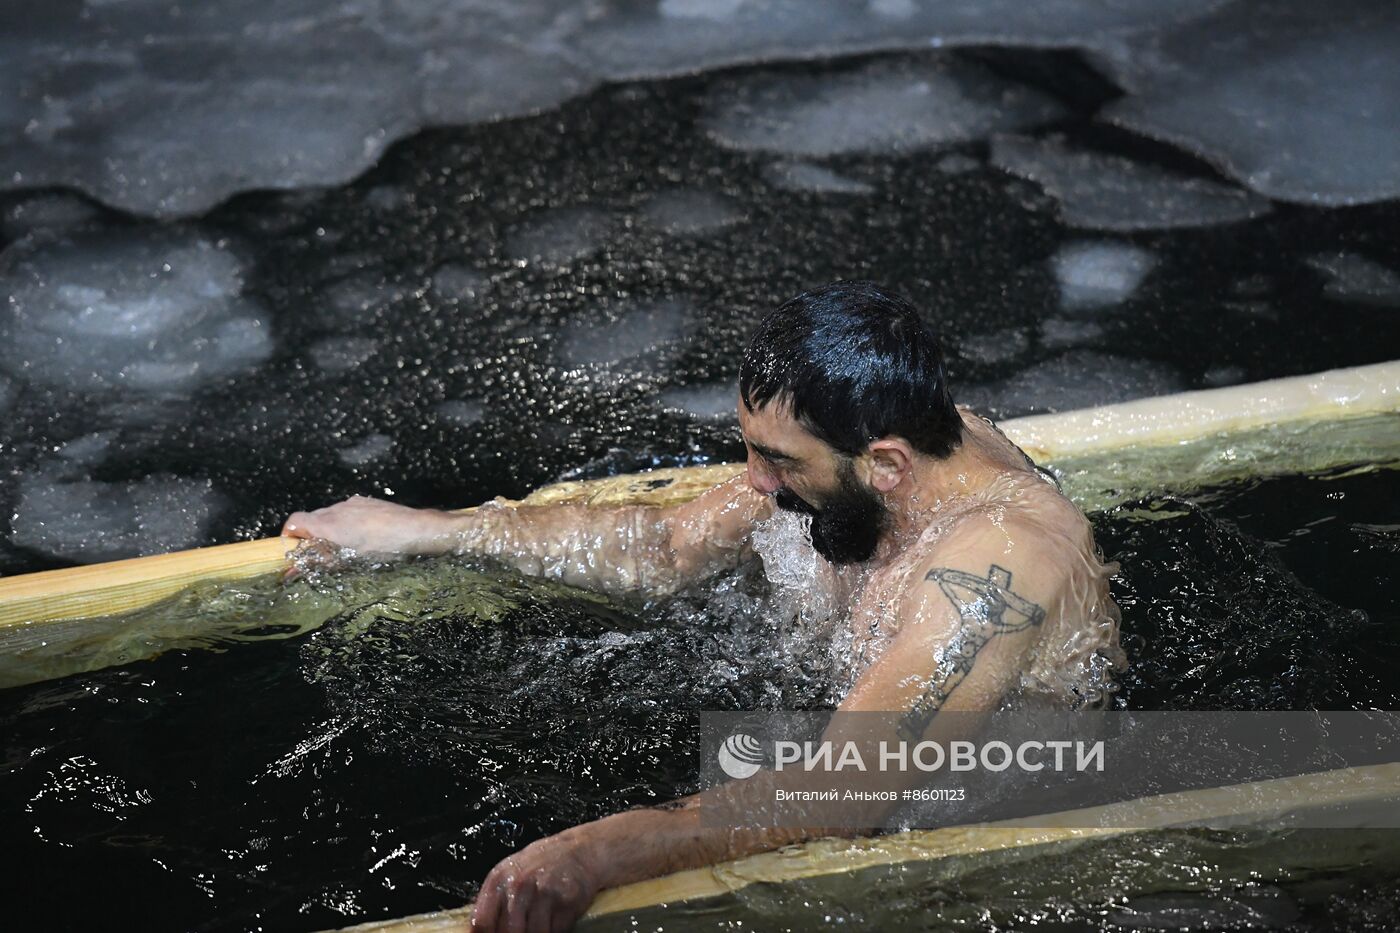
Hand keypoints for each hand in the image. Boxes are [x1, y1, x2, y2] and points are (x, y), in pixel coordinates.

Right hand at [282, 495, 453, 556]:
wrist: (415, 529)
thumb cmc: (383, 549)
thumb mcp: (348, 561)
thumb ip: (319, 563)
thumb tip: (291, 572)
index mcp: (328, 523)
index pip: (295, 520)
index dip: (290, 534)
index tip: (293, 547)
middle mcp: (336, 509)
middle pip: (311, 518)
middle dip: (310, 535)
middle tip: (318, 552)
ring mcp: (352, 503)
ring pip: (330, 514)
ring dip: (329, 529)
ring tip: (342, 545)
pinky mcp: (366, 502)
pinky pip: (347, 510)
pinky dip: (345, 522)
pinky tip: (361, 535)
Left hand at [471, 833, 602, 932]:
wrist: (579, 850)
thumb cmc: (540, 864)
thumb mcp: (509, 873)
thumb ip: (494, 901)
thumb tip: (478, 931)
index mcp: (499, 880)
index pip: (482, 923)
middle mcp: (519, 886)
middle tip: (521, 930)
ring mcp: (544, 894)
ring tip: (537, 926)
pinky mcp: (567, 903)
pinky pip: (555, 932)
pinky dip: (554, 931)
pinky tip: (554, 922)